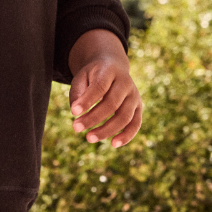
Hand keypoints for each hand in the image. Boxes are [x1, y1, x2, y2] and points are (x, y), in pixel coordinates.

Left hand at [67, 29, 142, 147]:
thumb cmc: (93, 76)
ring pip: (124, 116)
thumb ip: (78, 91)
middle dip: (93, 118)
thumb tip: (76, 111)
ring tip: (89, 138)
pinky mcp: (138, 107)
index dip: (87, 100)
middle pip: (112, 103)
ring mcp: (134, 96)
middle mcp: (126, 83)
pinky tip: (114, 144)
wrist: (113, 67)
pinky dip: (127, 135)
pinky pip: (136, 124)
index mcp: (110, 71)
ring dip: (107, 130)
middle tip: (75, 128)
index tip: (73, 112)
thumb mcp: (82, 77)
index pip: (100, 86)